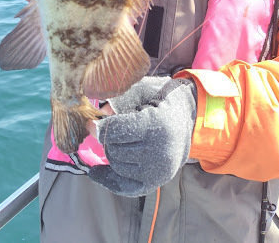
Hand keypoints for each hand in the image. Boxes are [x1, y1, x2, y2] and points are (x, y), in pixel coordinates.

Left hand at [86, 78, 196, 195]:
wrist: (187, 117)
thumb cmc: (161, 99)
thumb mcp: (143, 91)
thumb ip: (120, 101)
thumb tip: (99, 114)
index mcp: (157, 124)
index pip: (115, 131)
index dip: (99, 126)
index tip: (91, 123)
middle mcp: (160, 150)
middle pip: (114, 150)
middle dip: (107, 139)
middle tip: (109, 129)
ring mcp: (159, 170)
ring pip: (117, 166)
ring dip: (112, 153)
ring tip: (119, 140)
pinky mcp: (156, 182)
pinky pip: (125, 187)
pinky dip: (108, 179)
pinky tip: (96, 171)